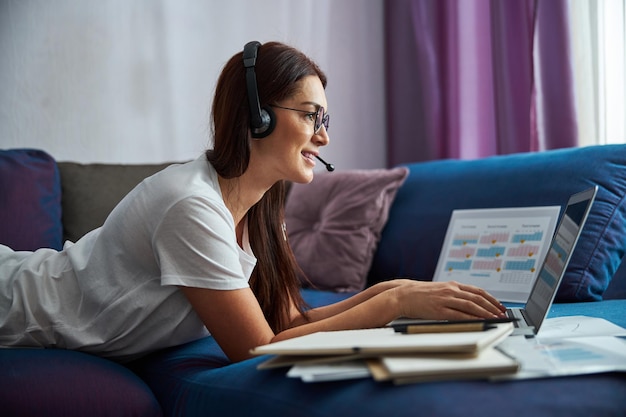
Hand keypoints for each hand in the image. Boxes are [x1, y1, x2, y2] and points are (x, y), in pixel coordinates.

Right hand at [390, 279, 505, 319]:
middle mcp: (451, 290)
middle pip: (477, 298)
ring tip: (496, 319)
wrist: (403, 295)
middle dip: (492, 307)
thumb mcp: (440, 291)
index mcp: (452, 285)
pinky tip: (480, 322)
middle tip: (502, 315)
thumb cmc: (421, 295)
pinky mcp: (439, 310)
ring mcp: (446, 299)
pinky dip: (472, 319)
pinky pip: (459, 315)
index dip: (492, 299)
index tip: (501, 306)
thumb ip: (454, 295)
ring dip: (486, 313)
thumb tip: (470, 305)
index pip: (477, 291)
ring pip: (471, 306)